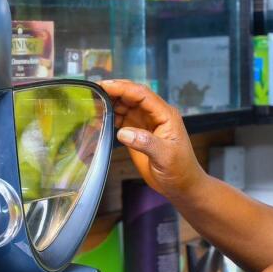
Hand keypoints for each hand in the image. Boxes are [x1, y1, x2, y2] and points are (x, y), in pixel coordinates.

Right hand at [99, 80, 205, 198]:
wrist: (181, 185)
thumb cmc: (179, 170)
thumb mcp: (165, 157)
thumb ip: (145, 142)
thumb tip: (123, 132)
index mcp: (165, 114)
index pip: (142, 95)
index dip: (123, 88)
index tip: (104, 86)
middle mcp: (155, 114)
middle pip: (132, 96)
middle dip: (114, 91)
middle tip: (93, 90)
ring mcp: (145, 122)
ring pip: (125, 105)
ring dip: (110, 102)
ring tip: (91, 102)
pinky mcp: (137, 132)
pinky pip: (122, 119)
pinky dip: (110, 116)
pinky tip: (98, 118)